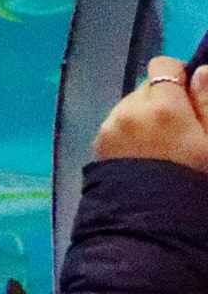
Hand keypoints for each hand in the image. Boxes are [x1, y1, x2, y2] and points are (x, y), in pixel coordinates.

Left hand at [98, 53, 207, 174]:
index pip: (164, 66)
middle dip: (163, 100)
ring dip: (145, 117)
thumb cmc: (195, 183)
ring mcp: (109, 127)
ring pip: (130, 107)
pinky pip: (116, 127)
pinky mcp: (97, 145)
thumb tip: (201, 71)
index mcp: (163, 106)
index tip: (191, 98)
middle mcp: (129, 109)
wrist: (153, 227)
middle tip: (181, 130)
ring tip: (162, 147)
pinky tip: (143, 157)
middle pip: (146, 88)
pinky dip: (129, 134)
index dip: (179, 76)